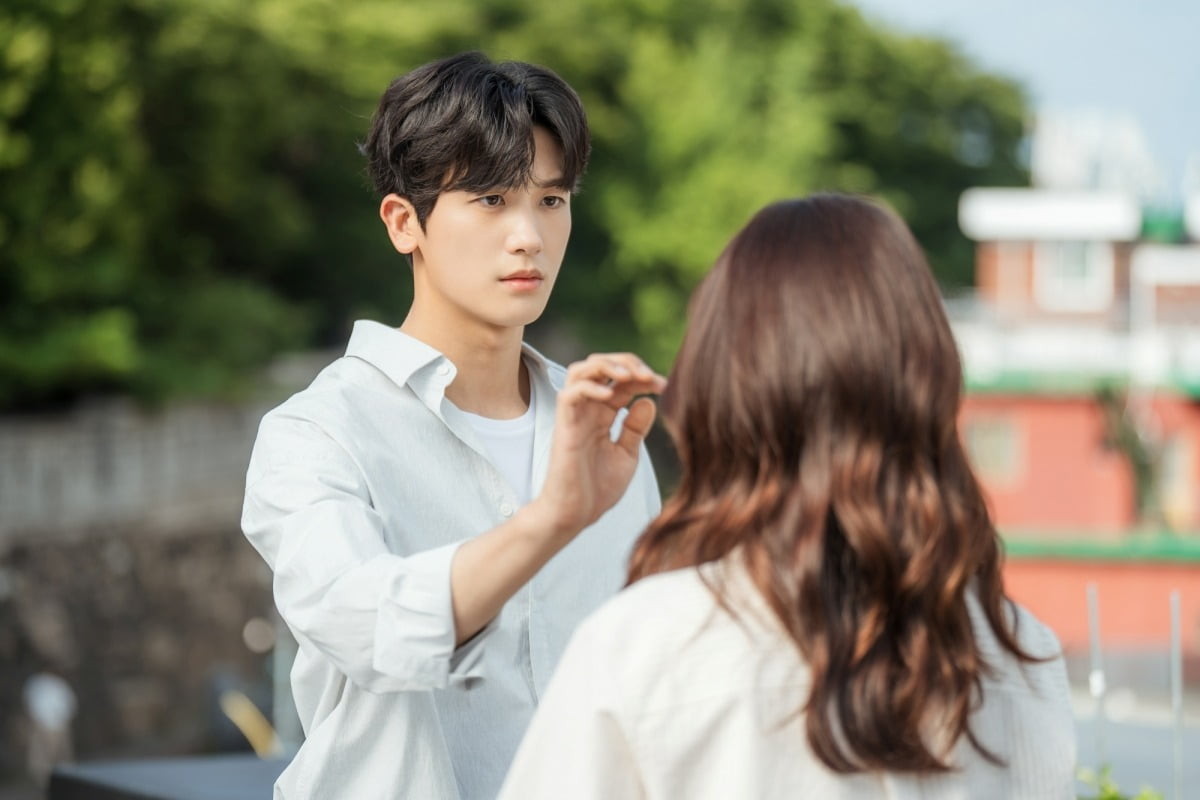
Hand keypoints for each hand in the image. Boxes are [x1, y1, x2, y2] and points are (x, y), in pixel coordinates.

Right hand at [530, 353, 666, 540]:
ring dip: (607, 366)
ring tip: (630, 376)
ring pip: (582, 370)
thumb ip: (635, 428)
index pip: (621, 380)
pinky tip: (611, 395)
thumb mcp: (626, 455)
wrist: (575, 514)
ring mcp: (574, 415)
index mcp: (603, 415)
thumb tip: (648, 401)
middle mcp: (588, 409)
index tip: (664, 385)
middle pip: (601, 365)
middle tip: (650, 377)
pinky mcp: (564, 425)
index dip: (643, 377)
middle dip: (627, 362)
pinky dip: (591, 387)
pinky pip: (570, 393)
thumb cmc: (597, 489)